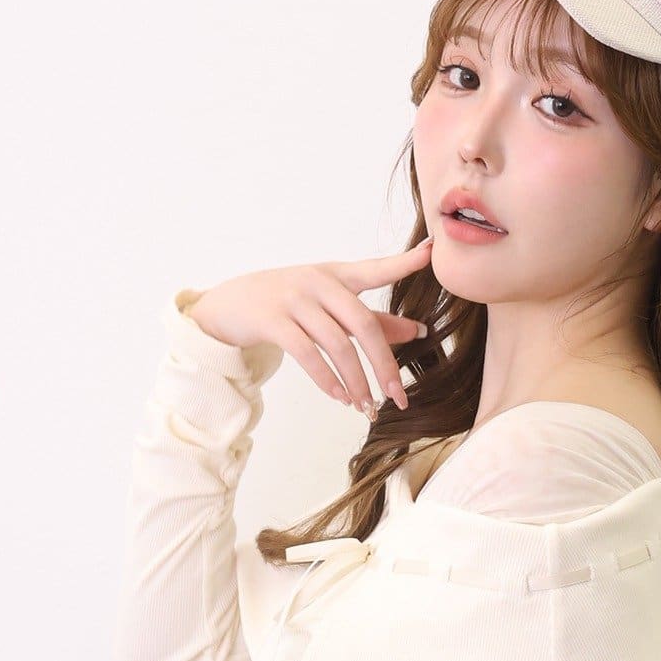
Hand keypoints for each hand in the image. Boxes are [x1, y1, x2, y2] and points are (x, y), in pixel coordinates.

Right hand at [190, 239, 433, 419]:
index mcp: (337, 275)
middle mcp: (318, 282)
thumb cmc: (288, 304)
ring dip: (357, 382)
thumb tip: (418, 331)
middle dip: (385, 365)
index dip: (403, 263)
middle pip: (363, 323)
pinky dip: (328, 381)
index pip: (375, 269)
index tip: (430, 253)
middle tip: (399, 397)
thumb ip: (374, 319)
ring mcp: (294, 299)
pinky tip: (341, 398)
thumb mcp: (330, 306)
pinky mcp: (272, 320)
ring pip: (337, 345)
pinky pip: (307, 355)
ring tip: (367, 407)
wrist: (229, 304)